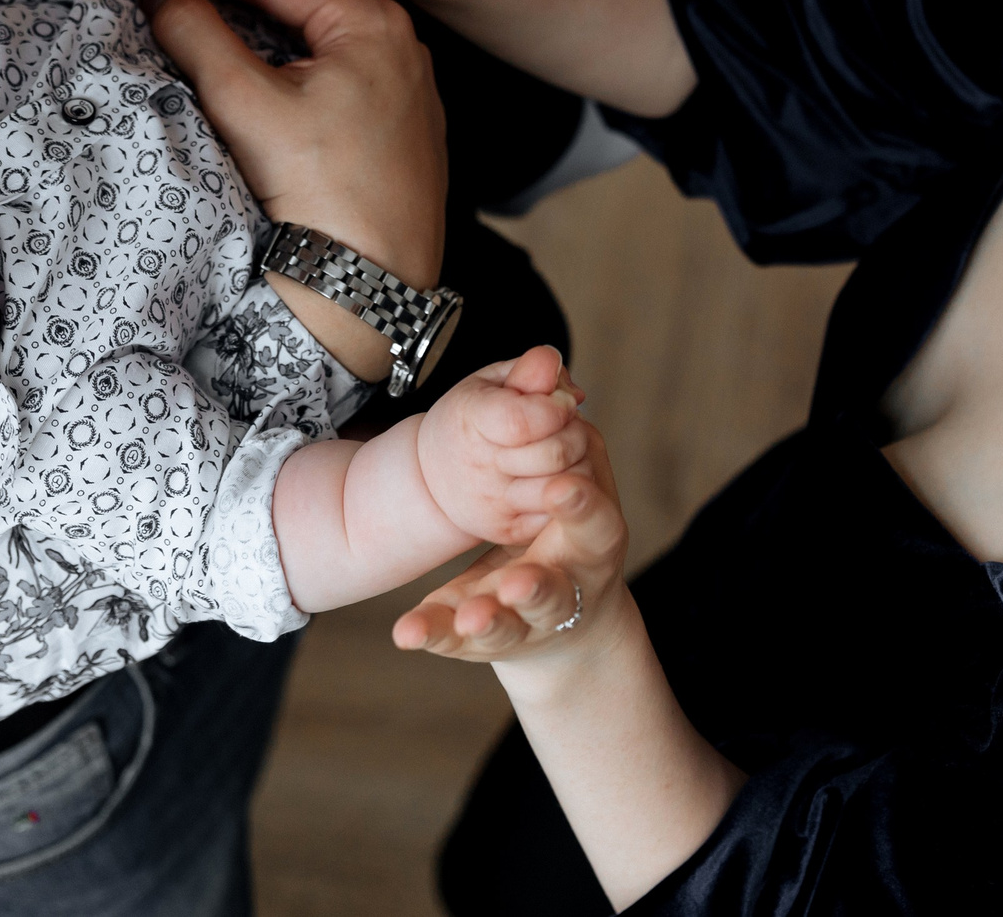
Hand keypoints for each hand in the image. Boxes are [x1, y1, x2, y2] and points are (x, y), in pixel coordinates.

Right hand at [142, 0, 444, 290]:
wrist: (367, 289)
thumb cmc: (321, 195)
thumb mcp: (245, 103)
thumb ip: (197, 35)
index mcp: (375, 25)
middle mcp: (403, 50)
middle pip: (298, 11)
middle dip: (236, 5)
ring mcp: (407, 95)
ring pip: (315, 50)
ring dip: (261, 45)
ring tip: (203, 39)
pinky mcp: (400, 136)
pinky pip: (335, 87)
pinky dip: (290, 82)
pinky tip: (253, 93)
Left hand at [394, 421, 631, 668]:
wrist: (569, 615)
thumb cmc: (566, 522)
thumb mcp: (564, 474)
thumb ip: (547, 426)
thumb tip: (545, 361)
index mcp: (593, 541)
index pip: (595, 523)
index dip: (581, 506)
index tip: (560, 488)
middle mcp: (566, 588)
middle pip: (553, 591)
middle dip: (534, 585)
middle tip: (513, 583)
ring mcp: (526, 622)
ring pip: (509, 627)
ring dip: (490, 620)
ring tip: (470, 617)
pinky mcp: (484, 640)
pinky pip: (457, 641)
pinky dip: (434, 634)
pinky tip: (407, 632)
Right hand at [415, 347, 590, 544]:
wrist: (431, 479)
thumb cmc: (465, 424)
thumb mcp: (486, 384)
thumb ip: (525, 370)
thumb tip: (555, 366)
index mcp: (473, 422)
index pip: (526, 420)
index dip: (556, 405)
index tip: (558, 399)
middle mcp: (483, 468)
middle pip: (556, 453)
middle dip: (574, 431)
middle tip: (564, 424)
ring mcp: (497, 504)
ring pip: (564, 486)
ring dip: (577, 462)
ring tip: (561, 448)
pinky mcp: (512, 530)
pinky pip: (561, 513)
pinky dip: (570, 491)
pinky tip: (555, 474)